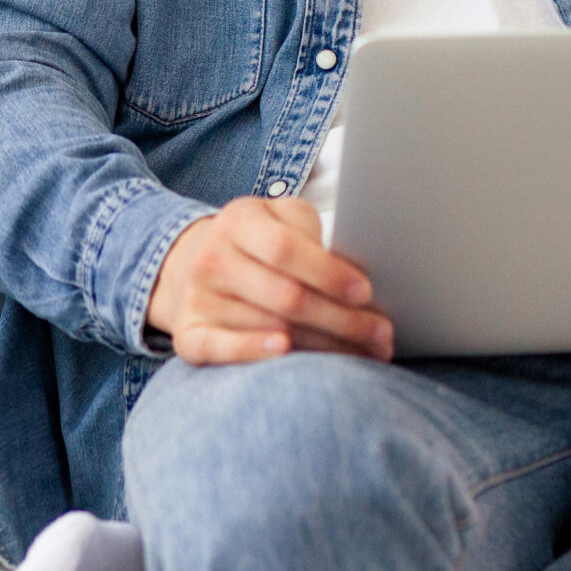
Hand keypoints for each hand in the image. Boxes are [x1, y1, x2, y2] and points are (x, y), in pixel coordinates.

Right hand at [145, 196, 392, 364]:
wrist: (199, 260)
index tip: (366, 292)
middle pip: (285, 297)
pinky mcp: (188, 334)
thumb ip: (311, 234)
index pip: (285, 249)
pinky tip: (285, 352)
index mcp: (238, 220)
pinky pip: (218, 349)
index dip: (328, 273)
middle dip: (341, 320)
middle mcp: (212, 258)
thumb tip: (353, 273)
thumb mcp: (283, 217)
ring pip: (269, 328)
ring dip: (323, 347)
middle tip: (382, 335)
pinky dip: (250, 352)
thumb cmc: (261, 240)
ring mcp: (197, 299)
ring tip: (364, 353)